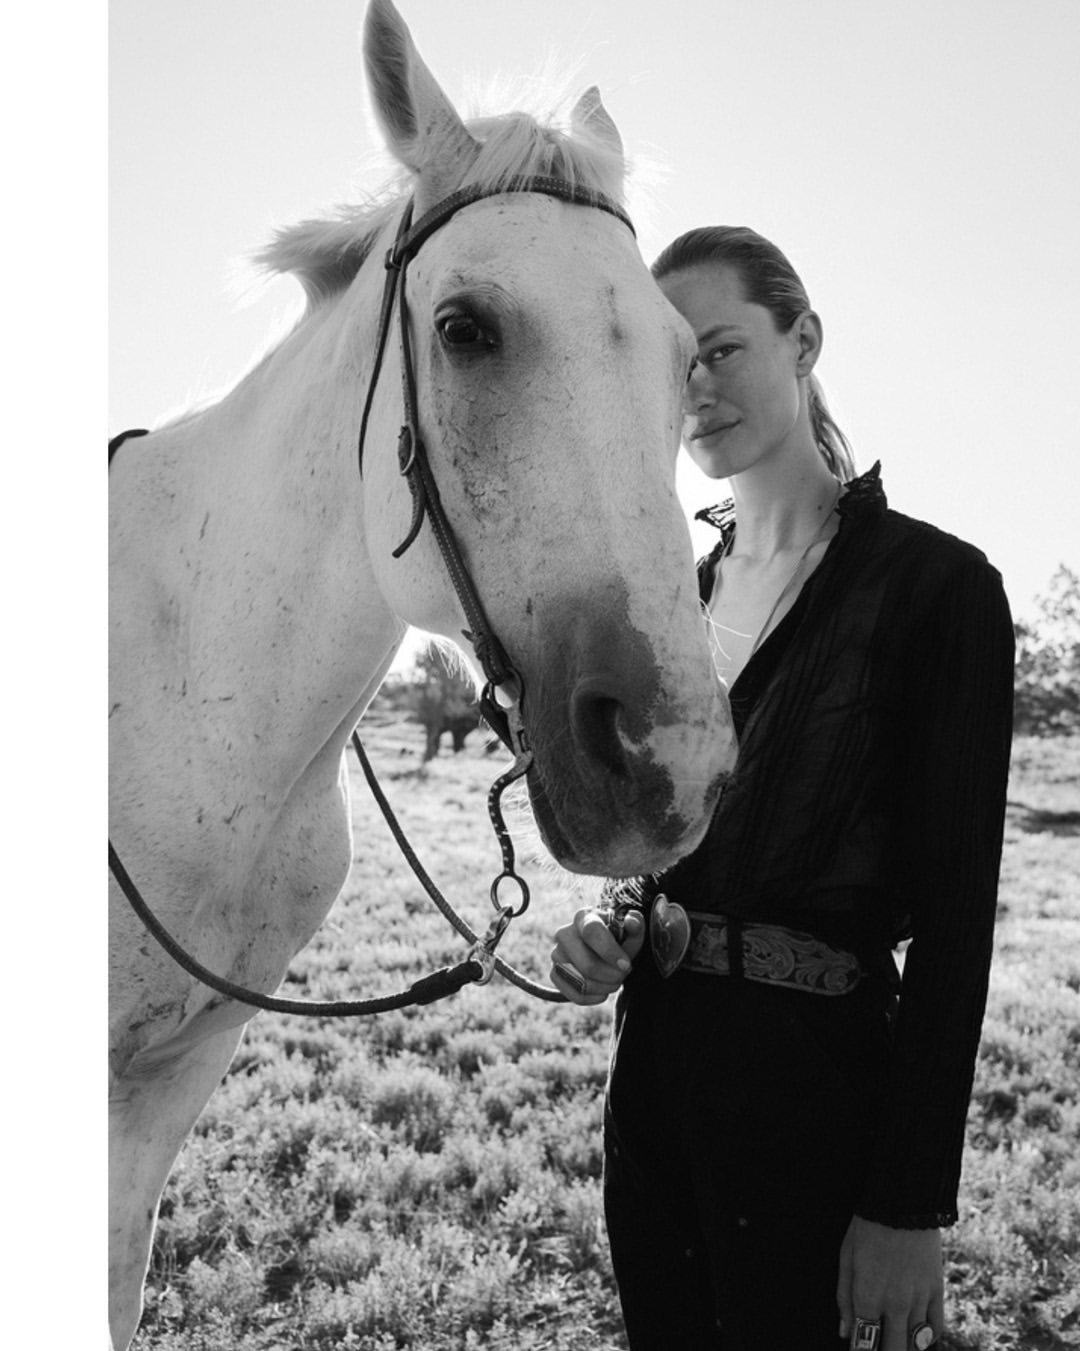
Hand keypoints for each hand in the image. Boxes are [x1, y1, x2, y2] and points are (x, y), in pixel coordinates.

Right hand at [549, 907, 645, 1004]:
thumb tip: (632, 921)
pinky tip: (603, 992)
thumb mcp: (628, 930)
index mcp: (584, 918)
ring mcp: (557, 955)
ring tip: (615, 982)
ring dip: (604, 987)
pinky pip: (573, 994)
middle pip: (587, 964)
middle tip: (623, 974)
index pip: (591, 932)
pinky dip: (593, 998)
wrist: (601, 947)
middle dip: (611, 975)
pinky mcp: (555, 973)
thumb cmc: (616, 937)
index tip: (626, 965)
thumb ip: (635, 925)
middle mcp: (565, 934)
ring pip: (581, 982)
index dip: (610, 951)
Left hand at [837, 1216, 943, 1349]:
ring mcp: (919, 1299)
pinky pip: (936, 1328)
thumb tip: (845, 1333)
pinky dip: (927, 1337)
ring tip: (895, 1339)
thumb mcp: (846, 1258)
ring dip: (905, 1346)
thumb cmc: (867, 1228)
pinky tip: (917, 1334)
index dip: (861, 1350)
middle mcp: (895, 1304)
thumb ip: (845, 1298)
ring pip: (916, 1344)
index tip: (860, 1347)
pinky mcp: (937, 1290)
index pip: (865, 1344)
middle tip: (879, 1344)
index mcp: (868, 1296)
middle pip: (894, 1350)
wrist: (903, 1202)